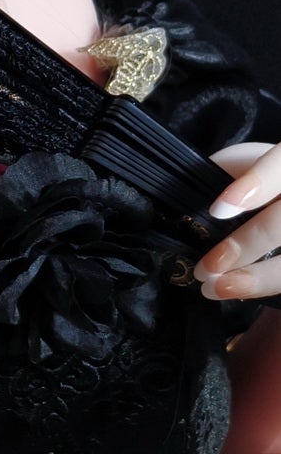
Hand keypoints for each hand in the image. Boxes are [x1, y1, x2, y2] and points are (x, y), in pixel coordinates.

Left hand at [194, 141, 280, 301]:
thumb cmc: (265, 174)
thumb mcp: (244, 161)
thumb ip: (222, 175)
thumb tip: (184, 203)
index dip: (256, 184)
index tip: (219, 209)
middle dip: (249, 244)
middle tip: (208, 265)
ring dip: (259, 278)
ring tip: (218, 288)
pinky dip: (268, 285)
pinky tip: (239, 292)